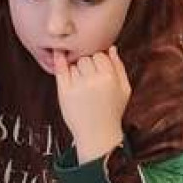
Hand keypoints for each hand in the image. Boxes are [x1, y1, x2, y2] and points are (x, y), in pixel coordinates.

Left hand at [54, 47, 130, 163]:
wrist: (98, 135)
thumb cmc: (112, 112)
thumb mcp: (124, 89)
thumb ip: (119, 67)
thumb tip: (111, 47)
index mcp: (110, 78)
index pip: (100, 54)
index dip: (98, 60)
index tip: (97, 69)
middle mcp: (93, 80)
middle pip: (86, 58)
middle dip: (87, 65)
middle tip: (89, 78)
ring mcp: (77, 86)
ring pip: (74, 64)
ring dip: (76, 69)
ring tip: (82, 85)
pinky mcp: (64, 92)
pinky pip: (60, 70)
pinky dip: (59, 61)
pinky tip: (58, 54)